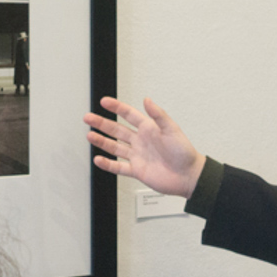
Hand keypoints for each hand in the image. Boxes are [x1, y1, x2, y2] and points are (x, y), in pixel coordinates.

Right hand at [84, 96, 204, 197]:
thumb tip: (147, 100)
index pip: (128, 115)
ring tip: (89, 135)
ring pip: (115, 147)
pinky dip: (108, 164)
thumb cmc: (184, 152)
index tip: (104, 102)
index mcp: (148, 129)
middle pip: (117, 130)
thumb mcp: (172, 129)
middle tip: (88, 118)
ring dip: (102, 141)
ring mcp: (137, 156)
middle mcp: (140, 141)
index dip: (116, 107)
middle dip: (102, 123)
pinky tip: (98, 159)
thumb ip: (158, 115)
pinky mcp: (137, 170)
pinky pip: (119, 167)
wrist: (188, 176)